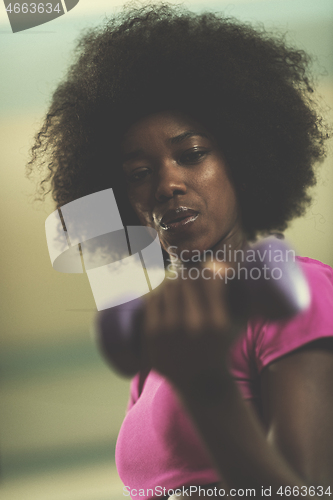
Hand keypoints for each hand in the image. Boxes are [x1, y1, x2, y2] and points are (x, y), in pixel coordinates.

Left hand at [140, 262, 244, 390]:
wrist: (200, 383)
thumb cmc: (221, 348)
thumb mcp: (235, 325)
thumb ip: (237, 297)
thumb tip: (223, 265)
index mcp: (217, 322)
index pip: (208, 279)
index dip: (207, 270)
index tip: (207, 271)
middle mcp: (193, 325)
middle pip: (186, 280)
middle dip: (189, 275)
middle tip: (189, 276)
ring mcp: (170, 330)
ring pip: (168, 287)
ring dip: (173, 282)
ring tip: (177, 285)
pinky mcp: (152, 334)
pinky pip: (152, 300)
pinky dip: (158, 293)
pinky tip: (162, 294)